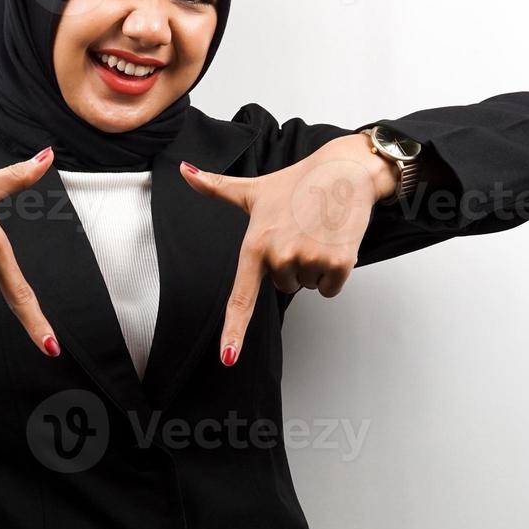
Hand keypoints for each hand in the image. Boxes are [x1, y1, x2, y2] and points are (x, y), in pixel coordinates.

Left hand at [180, 133, 395, 365]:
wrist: (343, 172)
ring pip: (307, 286)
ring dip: (313, 266)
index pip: (242, 297)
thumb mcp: (253, 190)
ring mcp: (310, 260)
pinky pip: (330, 288)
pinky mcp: (339, 263)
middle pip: (283, 287)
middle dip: (292, 265)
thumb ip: (216, 187)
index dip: (234, 330)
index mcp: (256, 245)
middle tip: (299, 233)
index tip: (229, 357)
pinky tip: (332, 241)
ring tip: (316, 233)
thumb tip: (184, 171)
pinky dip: (334, 272)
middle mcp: (281, 256)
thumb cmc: (296, 182)